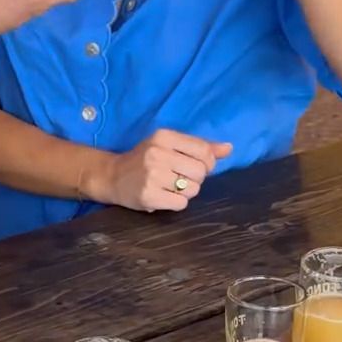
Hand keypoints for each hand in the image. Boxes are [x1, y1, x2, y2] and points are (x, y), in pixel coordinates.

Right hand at [95, 129, 232, 212]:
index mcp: (164, 137)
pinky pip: (181, 204)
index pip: (204, 151)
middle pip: (200, 172)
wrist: (112, 176)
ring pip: (193, 190)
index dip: (208, 163)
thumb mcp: (169, 145)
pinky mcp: (148, 195)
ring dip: (186, 192)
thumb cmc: (145, 159)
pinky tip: (164, 196)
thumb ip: (200, 146)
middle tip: (180, 178)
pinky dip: (176, 203)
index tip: (196, 167)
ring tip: (170, 187)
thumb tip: (229, 148)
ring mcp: (152, 175)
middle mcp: (158, 154)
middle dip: (195, 179)